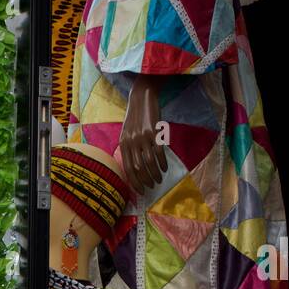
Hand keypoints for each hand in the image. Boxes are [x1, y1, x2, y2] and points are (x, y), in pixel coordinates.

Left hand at [119, 75, 168, 195]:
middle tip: (152, 186)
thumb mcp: (127, 133)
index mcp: (123, 144)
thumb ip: (129, 149)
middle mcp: (131, 142)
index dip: (135, 182)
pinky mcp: (154, 132)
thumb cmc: (136, 118)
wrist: (142, 97)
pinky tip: (165, 168)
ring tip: (159, 179)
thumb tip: (135, 169)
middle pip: (139, 168)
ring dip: (155, 174)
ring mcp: (143, 137)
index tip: (141, 191)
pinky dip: (162, 163)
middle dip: (145, 180)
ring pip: (149, 162)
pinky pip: (159, 152)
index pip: (128, 169)